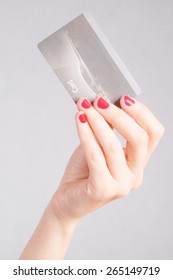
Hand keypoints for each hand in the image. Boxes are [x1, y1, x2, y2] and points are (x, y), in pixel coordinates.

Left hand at [52, 96, 163, 222]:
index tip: (123, 98)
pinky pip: (96, 156)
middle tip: (100, 101)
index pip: (153, 134)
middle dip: (119, 116)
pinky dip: (86, 134)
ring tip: (84, 108)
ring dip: (97, 122)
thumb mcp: (98, 145)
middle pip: (139, 139)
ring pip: (113, 146)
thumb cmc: (83, 171)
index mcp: (138, 162)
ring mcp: (122, 185)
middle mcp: (135, 175)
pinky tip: (79, 120)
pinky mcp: (104, 190)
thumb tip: (105, 101)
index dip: (141, 113)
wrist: (67, 200)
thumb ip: (106, 128)